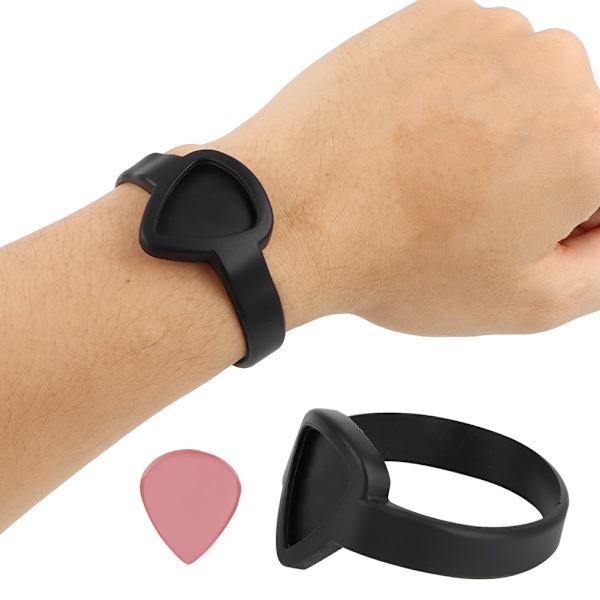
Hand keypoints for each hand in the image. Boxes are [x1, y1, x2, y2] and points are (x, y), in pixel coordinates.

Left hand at [180, 0, 599, 335]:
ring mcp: (486, 34)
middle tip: (460, 211)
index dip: (564, 218)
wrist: (293, 213)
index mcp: (587, 143)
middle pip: (570, 130)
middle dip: (533, 173)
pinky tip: (407, 138)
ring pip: (519, 91)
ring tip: (426, 177)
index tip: (514, 231)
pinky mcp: (432, 18)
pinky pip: (467, 61)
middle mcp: (550, 70)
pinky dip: (448, 97)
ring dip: (489, 132)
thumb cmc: (398, 261)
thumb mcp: (528, 301)